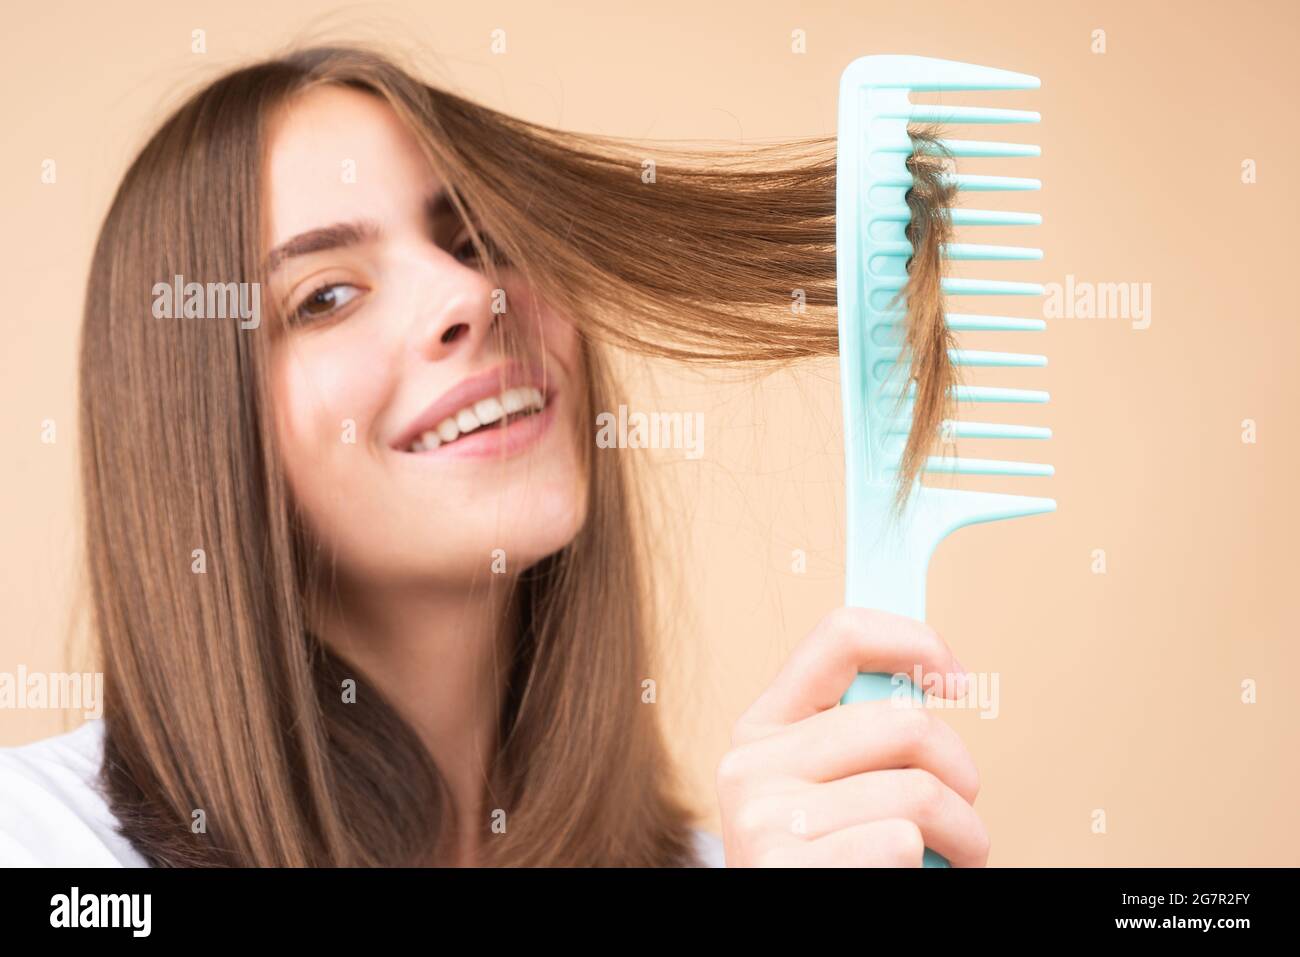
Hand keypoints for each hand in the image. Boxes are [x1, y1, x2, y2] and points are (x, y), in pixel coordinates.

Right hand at [715, 607, 986, 866]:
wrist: (791, 926)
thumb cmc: (834, 864)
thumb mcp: (828, 790)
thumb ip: (860, 736)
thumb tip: (933, 673)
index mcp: (764, 726)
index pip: (839, 636)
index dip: (915, 642)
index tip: (959, 682)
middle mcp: (750, 763)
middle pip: (904, 722)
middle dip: (962, 773)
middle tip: (964, 813)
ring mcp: (761, 817)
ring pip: (917, 791)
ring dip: (964, 835)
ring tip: (951, 858)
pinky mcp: (781, 866)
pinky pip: (899, 842)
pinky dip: (924, 870)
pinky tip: (907, 881)